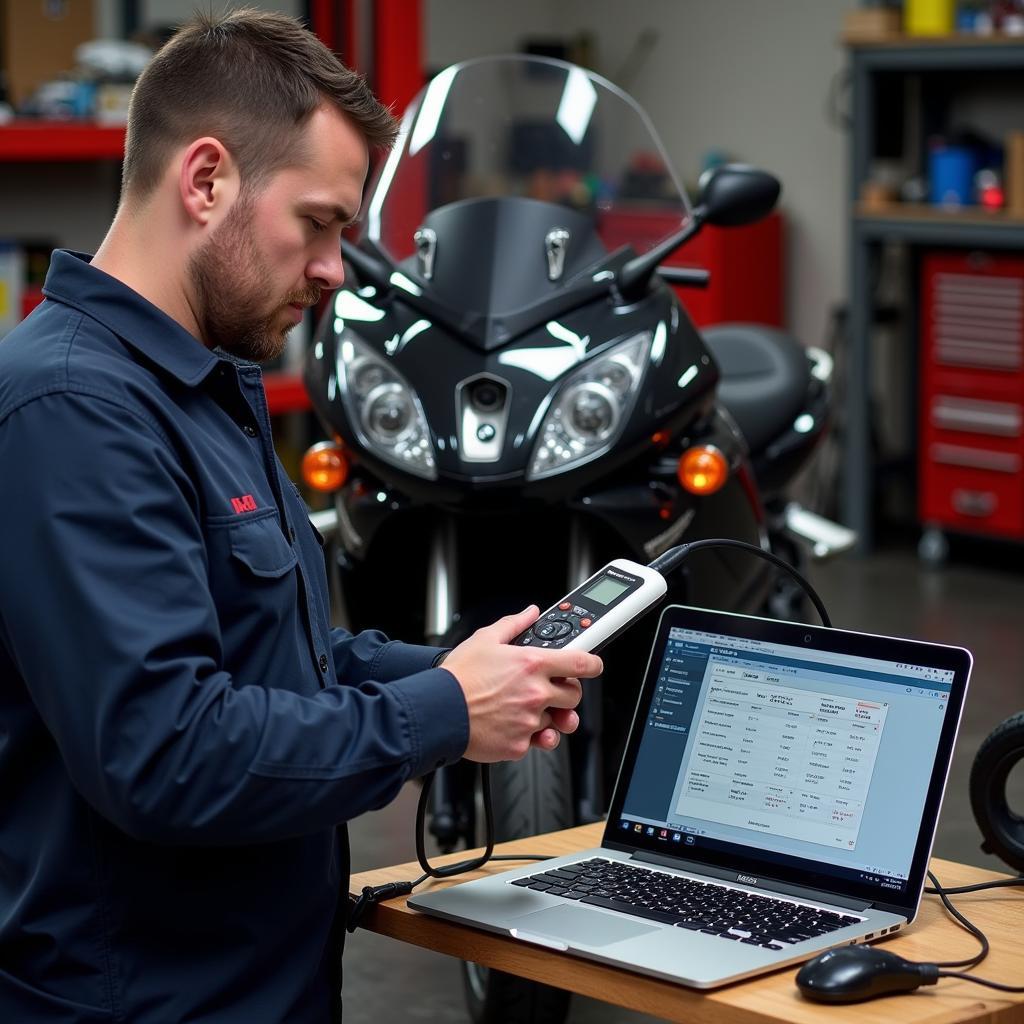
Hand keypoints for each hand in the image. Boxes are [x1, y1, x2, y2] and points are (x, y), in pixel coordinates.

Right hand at [441, 606, 602, 762]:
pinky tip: (512, 725)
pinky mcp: (519, 745)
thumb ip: (514, 624)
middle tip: (548, 690)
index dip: (593, 664)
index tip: (592, 665)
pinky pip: (536, 741)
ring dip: (547, 716)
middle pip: (574, 696)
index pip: (582, 663)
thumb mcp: (485, 639)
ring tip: (528, 711)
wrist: (438, 711)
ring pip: (555, 721)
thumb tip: (530, 613)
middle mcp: (536, 693)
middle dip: (566, 693)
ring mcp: (529, 721)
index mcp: (533, 664)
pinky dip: (528, 736)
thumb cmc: (458, 677)